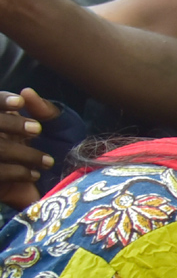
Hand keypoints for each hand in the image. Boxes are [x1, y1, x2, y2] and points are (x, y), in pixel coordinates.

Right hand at [0, 88, 58, 210]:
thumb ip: (45, 108)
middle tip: (37, 130)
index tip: (20, 102)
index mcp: (7, 120)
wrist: (69, 185)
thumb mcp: (61, 126)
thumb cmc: (63, 148)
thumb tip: (26, 92)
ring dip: (23, 153)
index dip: (3, 100)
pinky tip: (34, 175)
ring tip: (48, 162)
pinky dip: (16, 172)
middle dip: (13, 124)